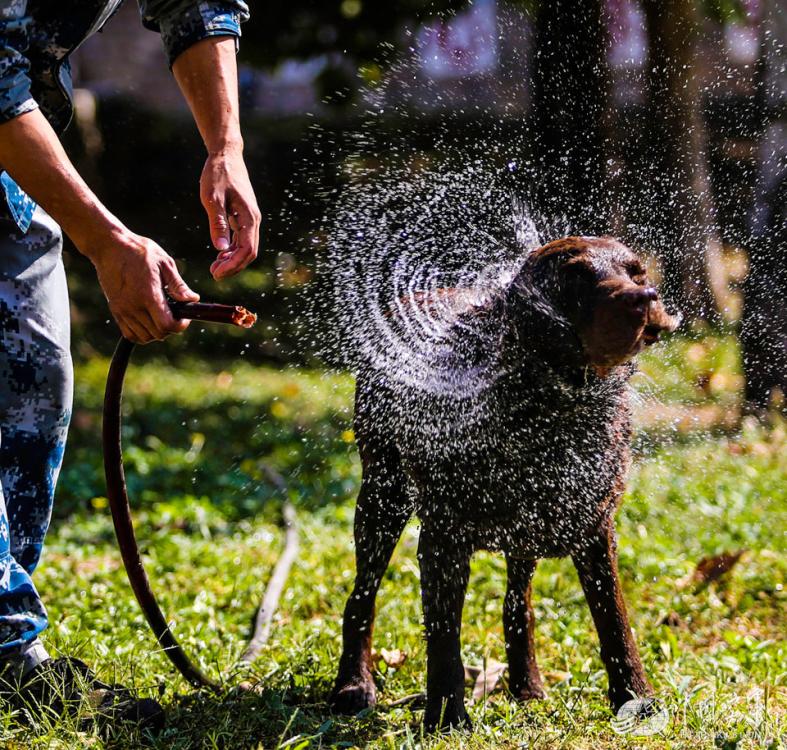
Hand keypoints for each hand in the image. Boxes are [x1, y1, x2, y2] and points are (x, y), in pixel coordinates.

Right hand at [87, 230, 199, 342]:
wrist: (109, 246)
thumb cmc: (139, 251)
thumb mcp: (164, 263)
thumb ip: (178, 285)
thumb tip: (192, 299)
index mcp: (148, 295)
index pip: (166, 325)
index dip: (180, 325)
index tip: (183, 316)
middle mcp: (133, 306)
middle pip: (158, 334)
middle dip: (171, 328)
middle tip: (175, 315)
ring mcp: (122, 310)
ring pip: (145, 337)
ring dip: (157, 331)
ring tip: (161, 316)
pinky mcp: (115, 310)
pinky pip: (130, 334)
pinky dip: (142, 333)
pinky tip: (149, 320)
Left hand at [200, 146, 259, 279]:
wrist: (226, 155)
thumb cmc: (218, 174)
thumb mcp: (212, 198)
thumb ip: (217, 223)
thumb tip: (220, 249)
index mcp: (249, 217)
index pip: (247, 249)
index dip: (233, 264)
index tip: (217, 273)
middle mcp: (253, 220)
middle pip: (249, 252)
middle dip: (233, 266)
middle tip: (214, 274)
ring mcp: (250, 219)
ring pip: (246, 247)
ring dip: (233, 260)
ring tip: (215, 267)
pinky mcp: (243, 216)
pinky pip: (242, 239)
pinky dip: (232, 250)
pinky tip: (220, 254)